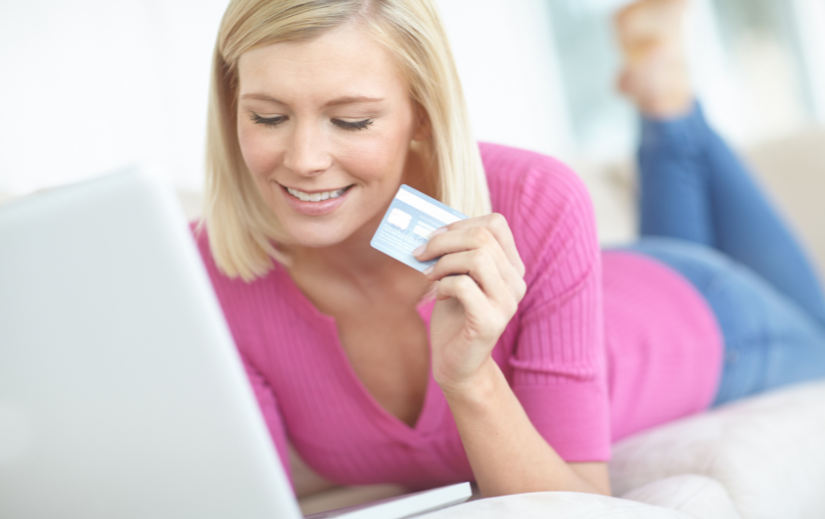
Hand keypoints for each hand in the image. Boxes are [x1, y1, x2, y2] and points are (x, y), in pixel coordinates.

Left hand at [413, 213, 525, 393]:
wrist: (458, 364)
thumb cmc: (455, 317)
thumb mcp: (455, 277)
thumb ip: (453, 253)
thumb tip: (430, 228)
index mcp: (511, 266)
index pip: (495, 224)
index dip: (461, 224)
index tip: (435, 237)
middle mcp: (515, 282)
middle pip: (483, 237)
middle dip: (444, 240)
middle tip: (421, 253)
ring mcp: (506, 302)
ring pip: (477, 258)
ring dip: (443, 262)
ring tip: (430, 276)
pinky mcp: (491, 321)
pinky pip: (464, 285)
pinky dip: (444, 285)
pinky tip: (439, 296)